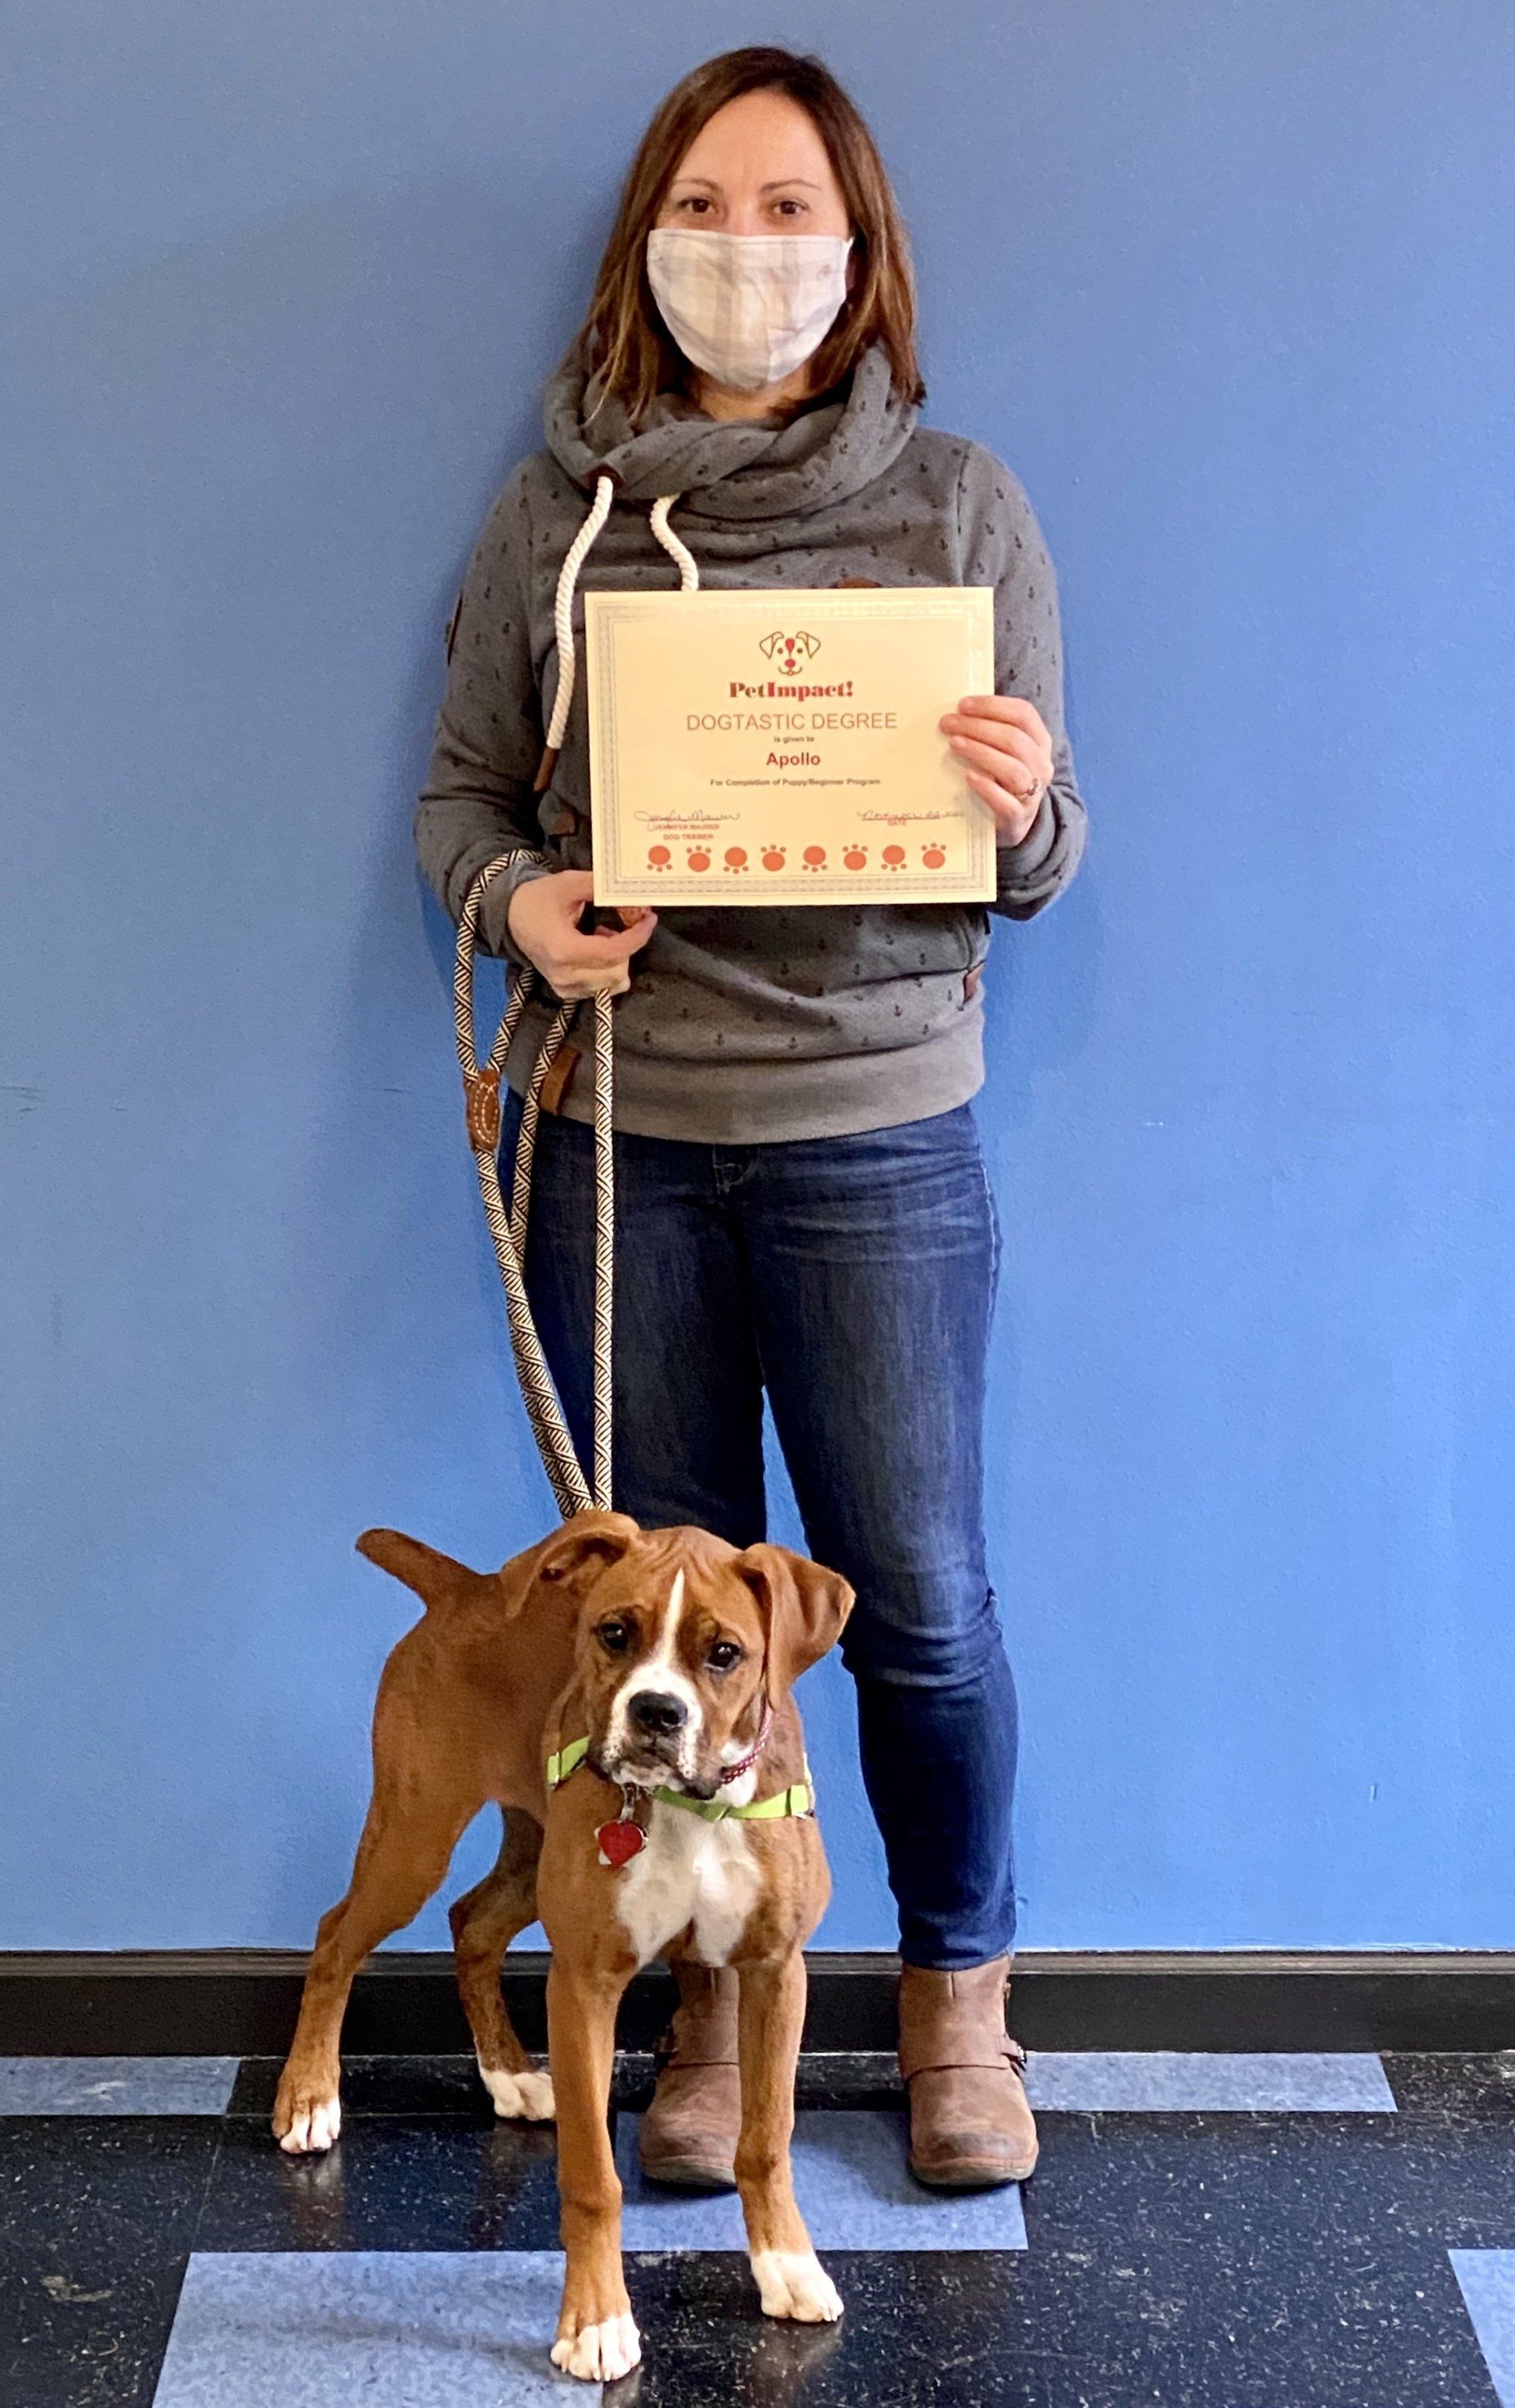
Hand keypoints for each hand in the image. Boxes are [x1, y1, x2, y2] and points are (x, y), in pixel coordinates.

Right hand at [507, 870, 655, 1000]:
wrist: (510, 917)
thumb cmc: (538, 899)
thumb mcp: (569, 884)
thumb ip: (601, 888)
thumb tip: (631, 892)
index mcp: (564, 950)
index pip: (614, 952)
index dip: (638, 936)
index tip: (649, 919)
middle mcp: (566, 975)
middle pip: (618, 971)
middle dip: (627, 946)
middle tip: (622, 924)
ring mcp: (565, 987)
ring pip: (613, 983)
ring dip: (618, 959)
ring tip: (603, 936)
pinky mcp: (566, 992)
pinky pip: (602, 988)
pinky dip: (608, 970)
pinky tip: (595, 950)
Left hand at [939, 695, 1053, 843]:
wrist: (1012, 822)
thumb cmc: (1002, 779)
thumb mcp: (1004, 751)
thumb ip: (989, 731)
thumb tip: (956, 711)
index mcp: (1039, 741)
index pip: (1023, 714)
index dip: (993, 706)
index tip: (963, 705)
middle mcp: (1041, 765)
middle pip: (1014, 739)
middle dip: (978, 727)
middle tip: (948, 723)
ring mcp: (1033, 793)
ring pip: (1012, 768)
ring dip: (980, 752)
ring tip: (954, 743)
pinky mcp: (1018, 818)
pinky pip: (1006, 803)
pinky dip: (986, 788)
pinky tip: (968, 777)